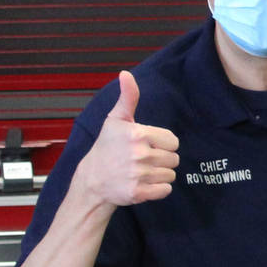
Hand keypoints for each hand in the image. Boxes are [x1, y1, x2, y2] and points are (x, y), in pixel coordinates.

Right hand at [76, 70, 180, 206]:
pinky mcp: (138, 193)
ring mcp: (138, 175)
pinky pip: (166, 190)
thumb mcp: (116, 119)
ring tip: (142, 171)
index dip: (163, 144)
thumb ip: (128, 97)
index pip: (173, 141)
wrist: (92, 180)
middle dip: (162, 159)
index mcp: (138, 134)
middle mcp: (139, 154)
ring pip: (171, 175)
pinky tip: (144, 183)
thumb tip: (126, 74)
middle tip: (143, 160)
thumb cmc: (107, 147)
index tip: (147, 145)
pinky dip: (158, 189)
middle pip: (174, 159)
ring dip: (160, 174)